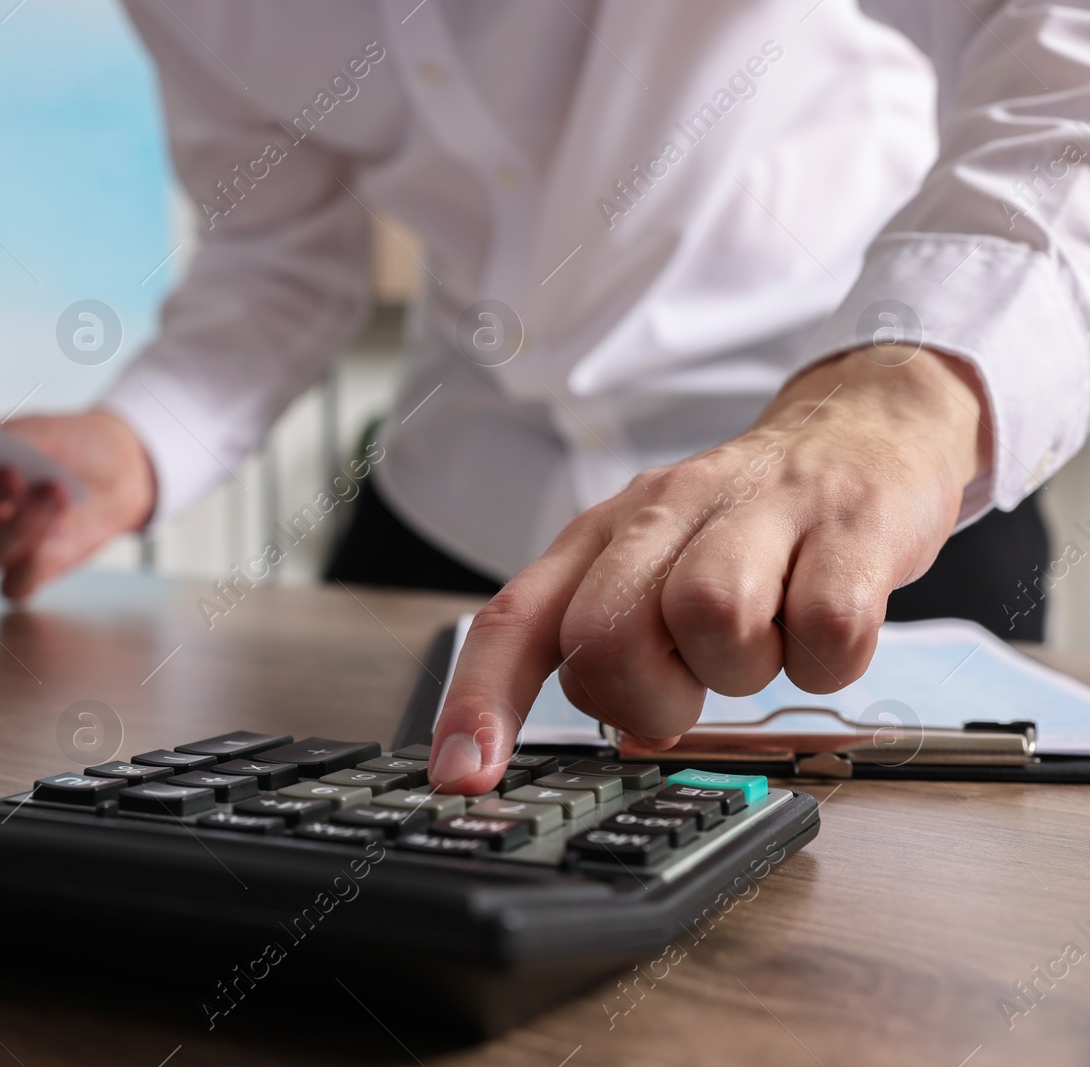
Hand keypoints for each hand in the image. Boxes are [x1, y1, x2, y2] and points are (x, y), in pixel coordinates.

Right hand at [0, 410, 154, 599]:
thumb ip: (6, 441)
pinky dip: (29, 567)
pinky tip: (53, 540)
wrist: (118, 468)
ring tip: (55, 496)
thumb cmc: (68, 446)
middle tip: (14, 477)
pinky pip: (11, 587)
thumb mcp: (38, 432)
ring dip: (16, 530)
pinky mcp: (29, 571)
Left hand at [428, 346, 991, 793]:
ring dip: (740, 671)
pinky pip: (826, 629)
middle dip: (645, 696)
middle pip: (603, 632)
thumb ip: (622, 645)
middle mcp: (665, 512)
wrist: (863, 424)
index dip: (480, 700)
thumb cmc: (747, 521)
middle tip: (690, 687)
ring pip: (710, 618)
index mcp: (602, 534)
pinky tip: (824, 635)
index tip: (462, 775)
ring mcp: (760, 511)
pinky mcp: (853, 525)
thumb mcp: (657, 566)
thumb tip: (624, 737)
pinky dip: (826, 662)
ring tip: (765, 643)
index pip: (514, 619)